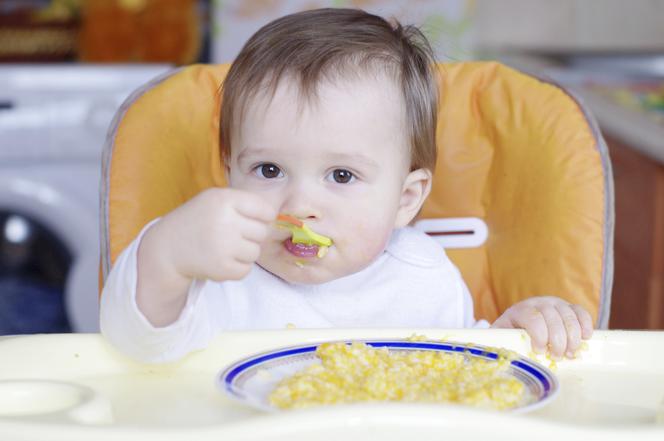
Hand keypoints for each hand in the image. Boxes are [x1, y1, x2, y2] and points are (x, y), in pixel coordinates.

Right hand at [136, 188, 277, 325]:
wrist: (167, 248)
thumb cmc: (198, 220)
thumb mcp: (215, 199)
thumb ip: (245, 203)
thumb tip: (278, 217)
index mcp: (224, 200)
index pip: (265, 210)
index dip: (261, 217)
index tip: (250, 220)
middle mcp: (225, 221)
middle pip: (262, 232)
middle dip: (251, 235)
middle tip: (232, 235)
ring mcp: (223, 246)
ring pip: (256, 252)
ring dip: (244, 252)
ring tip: (224, 247)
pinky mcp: (221, 268)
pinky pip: (246, 270)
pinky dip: (237, 268)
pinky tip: (221, 259)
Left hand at [491, 296, 592, 358]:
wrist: (521, 318)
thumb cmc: (511, 331)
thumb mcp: (502, 335)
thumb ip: (499, 342)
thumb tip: (496, 355)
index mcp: (521, 309)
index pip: (533, 318)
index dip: (539, 335)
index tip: (539, 350)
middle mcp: (539, 302)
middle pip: (553, 319)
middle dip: (558, 341)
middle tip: (557, 356)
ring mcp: (556, 303)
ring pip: (569, 317)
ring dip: (573, 337)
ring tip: (570, 353)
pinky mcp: (569, 306)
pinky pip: (581, 312)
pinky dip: (585, 324)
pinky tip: (585, 338)